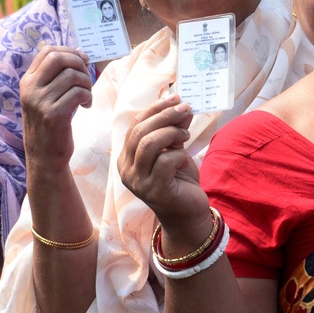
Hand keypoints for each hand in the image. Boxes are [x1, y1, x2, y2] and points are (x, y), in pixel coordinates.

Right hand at [20, 46, 91, 170]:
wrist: (44, 158)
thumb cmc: (48, 126)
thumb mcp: (43, 98)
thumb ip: (54, 78)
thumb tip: (78, 54)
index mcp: (27, 82)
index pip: (47, 51)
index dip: (69, 51)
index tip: (82, 60)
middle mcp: (30, 89)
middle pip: (59, 58)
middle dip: (79, 63)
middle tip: (86, 77)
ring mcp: (40, 102)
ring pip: (72, 76)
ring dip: (87, 84)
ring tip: (86, 96)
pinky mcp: (53, 115)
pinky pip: (78, 93)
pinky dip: (87, 97)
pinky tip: (85, 106)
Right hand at [117, 96, 207, 231]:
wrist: (187, 214)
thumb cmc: (178, 180)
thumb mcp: (175, 149)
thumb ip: (174, 129)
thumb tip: (180, 105)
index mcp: (126, 157)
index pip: (135, 125)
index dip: (155, 109)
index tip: (175, 98)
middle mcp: (126, 169)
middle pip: (141, 131)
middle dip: (165, 116)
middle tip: (186, 109)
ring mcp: (138, 182)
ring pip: (149, 144)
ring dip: (172, 133)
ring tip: (186, 136)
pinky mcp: (154, 190)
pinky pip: (165, 161)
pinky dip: (179, 155)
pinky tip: (185, 161)